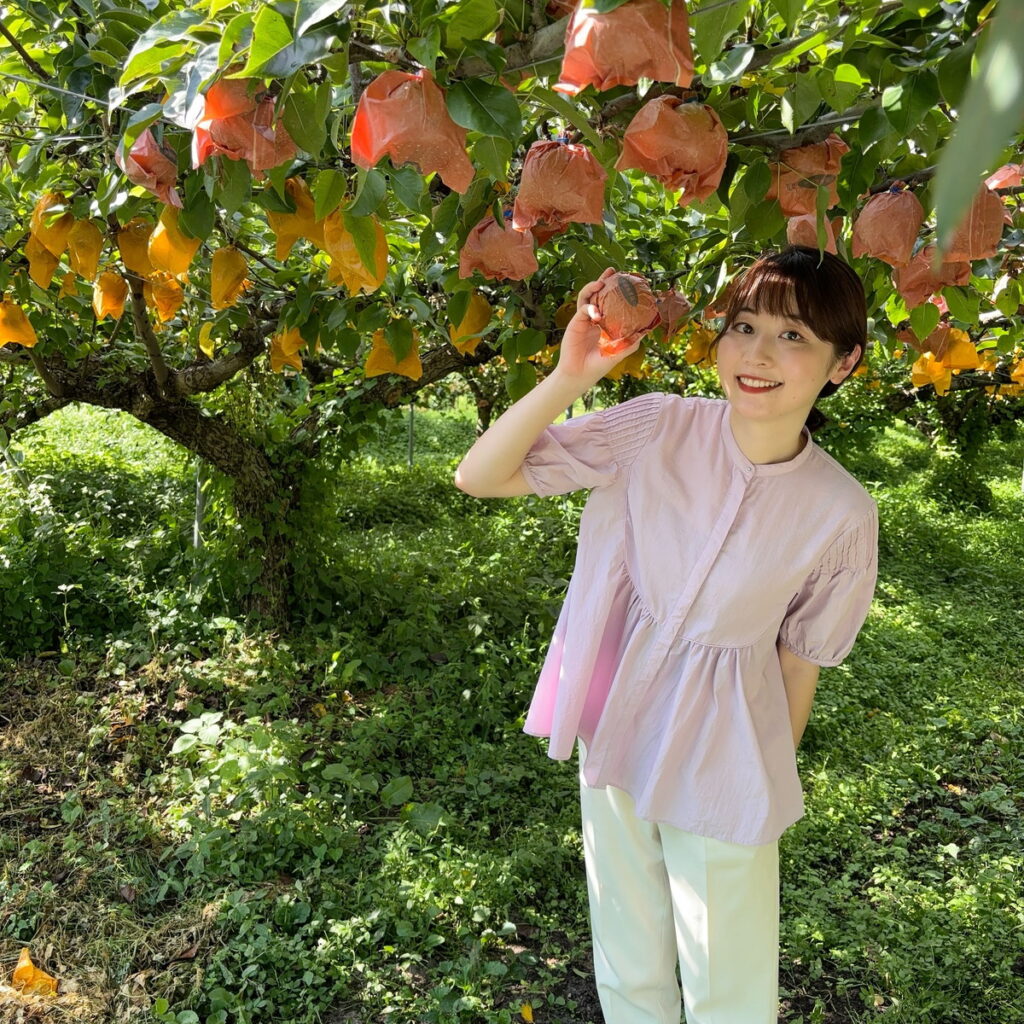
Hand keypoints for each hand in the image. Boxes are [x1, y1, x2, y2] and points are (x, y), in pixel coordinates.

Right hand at [554, 269, 643, 383]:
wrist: (580, 374)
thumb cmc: (599, 364)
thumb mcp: (619, 352)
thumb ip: (631, 341)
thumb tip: (647, 331)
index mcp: (606, 322)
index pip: (611, 301)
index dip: (616, 290)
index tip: (625, 279)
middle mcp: (594, 318)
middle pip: (598, 294)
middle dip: (603, 280)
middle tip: (612, 271)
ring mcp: (584, 319)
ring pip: (587, 297)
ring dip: (592, 288)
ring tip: (600, 284)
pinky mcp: (575, 323)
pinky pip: (582, 310)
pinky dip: (590, 308)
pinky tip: (596, 313)